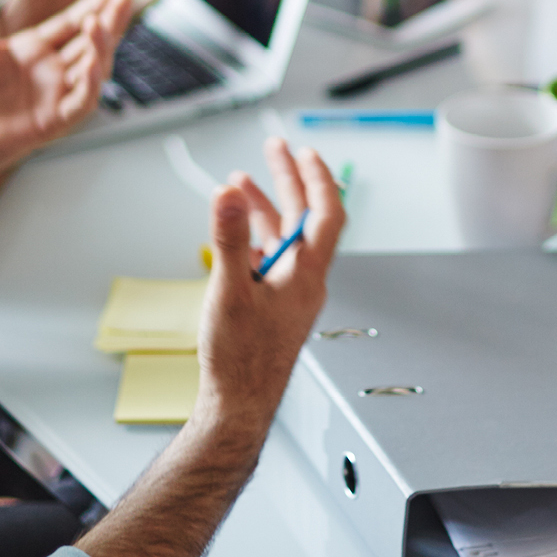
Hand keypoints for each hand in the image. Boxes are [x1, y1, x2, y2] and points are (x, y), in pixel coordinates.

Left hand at [0, 0, 132, 188]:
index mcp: (32, 51)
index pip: (72, 25)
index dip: (93, 6)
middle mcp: (48, 73)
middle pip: (90, 43)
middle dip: (109, 20)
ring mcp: (53, 97)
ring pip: (93, 69)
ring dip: (101, 46)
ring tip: (102, 20)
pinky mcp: (51, 122)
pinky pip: (81, 101)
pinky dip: (91, 82)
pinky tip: (93, 60)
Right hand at [193, 138, 345, 441]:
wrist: (238, 406)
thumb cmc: (242, 360)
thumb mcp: (230, 290)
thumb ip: (230, 239)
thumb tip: (229, 195)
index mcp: (306, 274)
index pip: (327, 213)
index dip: (318, 177)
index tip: (304, 151)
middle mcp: (305, 281)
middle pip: (305, 218)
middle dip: (290, 180)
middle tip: (275, 149)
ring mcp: (290, 295)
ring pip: (284, 239)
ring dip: (265, 208)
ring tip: (239, 185)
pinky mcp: (275, 308)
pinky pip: (271, 261)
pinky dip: (254, 239)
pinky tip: (234, 236)